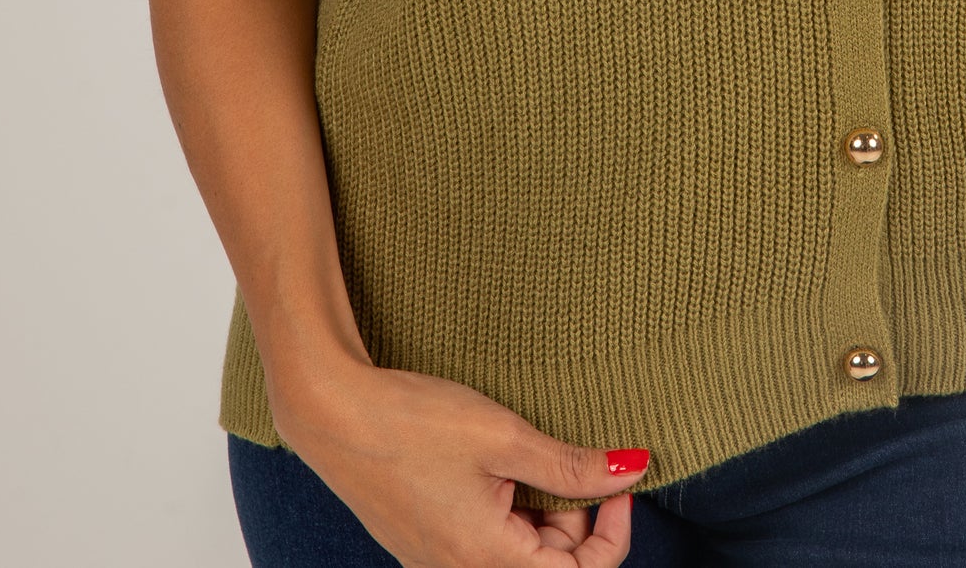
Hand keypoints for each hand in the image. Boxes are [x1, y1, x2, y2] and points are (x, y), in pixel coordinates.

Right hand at [269, 357, 647, 565]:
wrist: (332, 412)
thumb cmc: (416, 421)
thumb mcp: (506, 437)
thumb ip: (571, 466)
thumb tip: (633, 470)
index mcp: (486, 561)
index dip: (612, 532)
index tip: (618, 482)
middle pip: (547, 563)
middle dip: (575, 516)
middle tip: (568, 454)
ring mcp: (438, 559)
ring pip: (517, 550)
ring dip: (539, 508)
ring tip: (526, 450)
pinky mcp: (423, 540)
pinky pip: (484, 539)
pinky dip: (506, 505)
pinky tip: (498, 462)